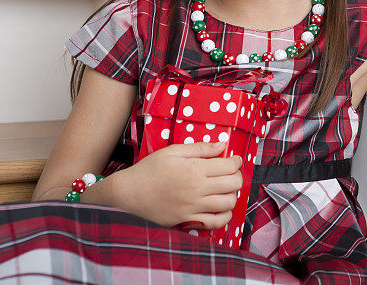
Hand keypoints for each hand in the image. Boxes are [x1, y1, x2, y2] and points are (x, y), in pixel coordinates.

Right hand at [114, 141, 242, 229]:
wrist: (129, 193)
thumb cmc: (149, 170)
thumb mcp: (173, 152)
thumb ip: (200, 148)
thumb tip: (222, 145)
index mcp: (195, 169)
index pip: (229, 166)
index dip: (237, 161)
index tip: (235, 159)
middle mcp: (197, 189)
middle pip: (234, 184)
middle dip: (237, 176)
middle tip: (231, 173)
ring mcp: (193, 206)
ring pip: (228, 203)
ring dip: (233, 195)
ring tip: (226, 189)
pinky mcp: (188, 220)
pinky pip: (215, 222)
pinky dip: (224, 216)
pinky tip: (222, 208)